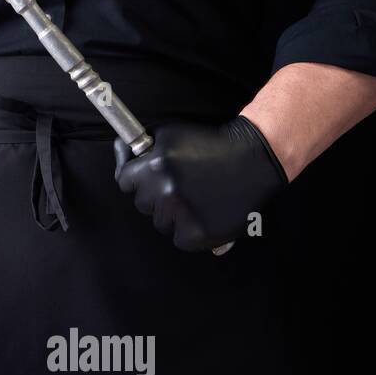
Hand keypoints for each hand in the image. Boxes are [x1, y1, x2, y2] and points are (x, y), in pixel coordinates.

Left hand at [114, 116, 287, 251]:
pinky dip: (189, 230)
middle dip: (155, 195)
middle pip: (142, 204)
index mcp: (155, 167)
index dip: (135, 179)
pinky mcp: (200, 234)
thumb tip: (121, 150)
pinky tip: (203, 213)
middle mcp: (166, 192)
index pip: (125, 182)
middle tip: (179, 186)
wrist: (254, 158)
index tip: (145, 178)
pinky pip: (180, 239)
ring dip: (172, 214)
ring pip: (161, 223)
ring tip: (195, 198)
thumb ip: (142, 146)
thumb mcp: (171, 135)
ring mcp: (183, 215)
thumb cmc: (210, 144)